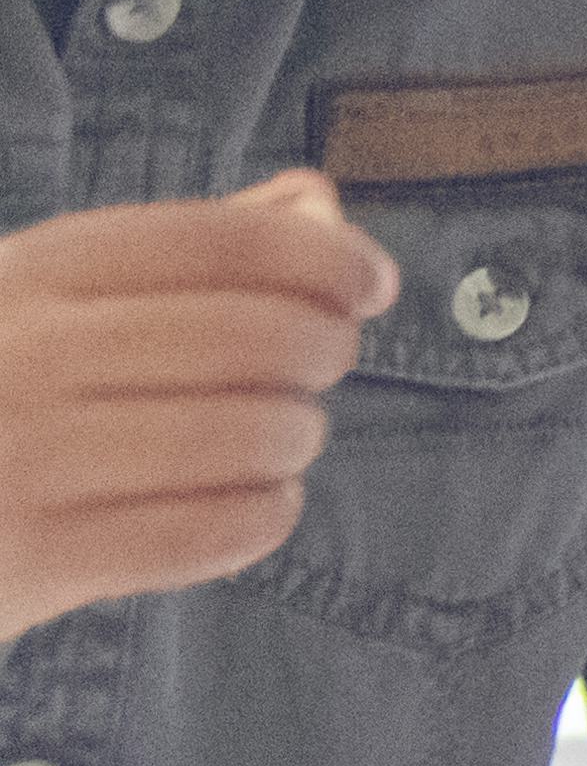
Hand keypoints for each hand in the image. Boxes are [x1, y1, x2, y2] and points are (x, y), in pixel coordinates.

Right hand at [0, 171, 390, 644]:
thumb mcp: (39, 300)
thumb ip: (180, 253)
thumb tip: (317, 204)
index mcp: (21, 276)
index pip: (214, 242)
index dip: (322, 258)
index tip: (372, 282)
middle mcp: (18, 357)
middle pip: (253, 336)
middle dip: (322, 349)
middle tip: (319, 368)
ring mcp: (22, 461)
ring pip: (249, 435)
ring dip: (294, 437)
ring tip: (275, 438)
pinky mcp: (35, 562)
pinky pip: (216, 530)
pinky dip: (265, 512)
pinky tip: (252, 500)